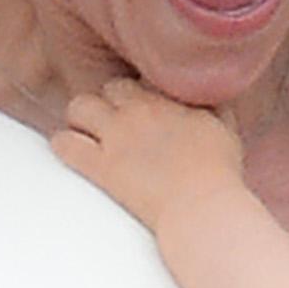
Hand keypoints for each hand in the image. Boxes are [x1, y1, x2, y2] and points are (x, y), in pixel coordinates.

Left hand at [54, 75, 245, 225]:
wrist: (203, 207)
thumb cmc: (219, 175)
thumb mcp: (225, 131)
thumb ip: (214, 108)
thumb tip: (210, 97)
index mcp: (169, 101)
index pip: (143, 80)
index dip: (142, 94)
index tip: (146, 109)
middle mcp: (138, 111)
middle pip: (110, 88)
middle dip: (112, 102)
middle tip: (117, 123)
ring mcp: (116, 136)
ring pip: (79, 107)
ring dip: (82, 118)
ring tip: (91, 134)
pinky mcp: (99, 165)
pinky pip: (63, 143)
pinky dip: (64, 145)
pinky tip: (74, 153)